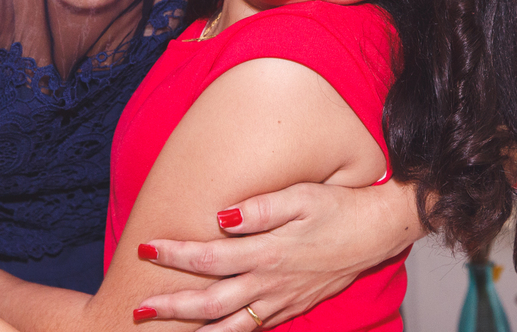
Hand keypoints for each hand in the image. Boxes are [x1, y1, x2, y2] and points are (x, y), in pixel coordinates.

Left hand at [135, 181, 422, 331]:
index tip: (147, 248)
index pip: (209, 258)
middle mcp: (270, 282)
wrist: (377, 231)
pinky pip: (254, 329)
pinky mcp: (293, 306)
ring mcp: (282, 300)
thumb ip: (261, 208)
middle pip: (210, 303)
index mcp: (268, 253)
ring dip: (195, 331)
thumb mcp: (302, 197)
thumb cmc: (338, 207)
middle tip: (138, 307)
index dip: (175, 255)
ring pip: (230, 326)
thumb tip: (223, 216)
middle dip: (171, 307)